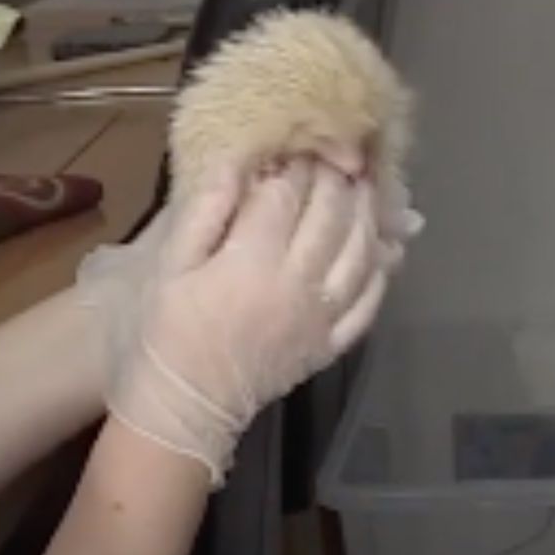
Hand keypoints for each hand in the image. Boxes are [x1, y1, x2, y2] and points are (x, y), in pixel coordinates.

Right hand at [90, 158, 391, 484]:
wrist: (183, 408)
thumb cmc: (167, 332)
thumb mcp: (171, 267)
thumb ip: (206, 212)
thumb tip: (237, 161)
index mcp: (252, 261)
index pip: (286, 195)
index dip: (295, 164)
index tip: (299, 145)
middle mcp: (298, 284)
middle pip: (331, 216)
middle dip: (337, 179)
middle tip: (341, 156)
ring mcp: (323, 316)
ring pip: (360, 252)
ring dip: (367, 214)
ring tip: (366, 187)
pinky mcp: (334, 343)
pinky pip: (370, 301)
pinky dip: (382, 270)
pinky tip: (386, 247)